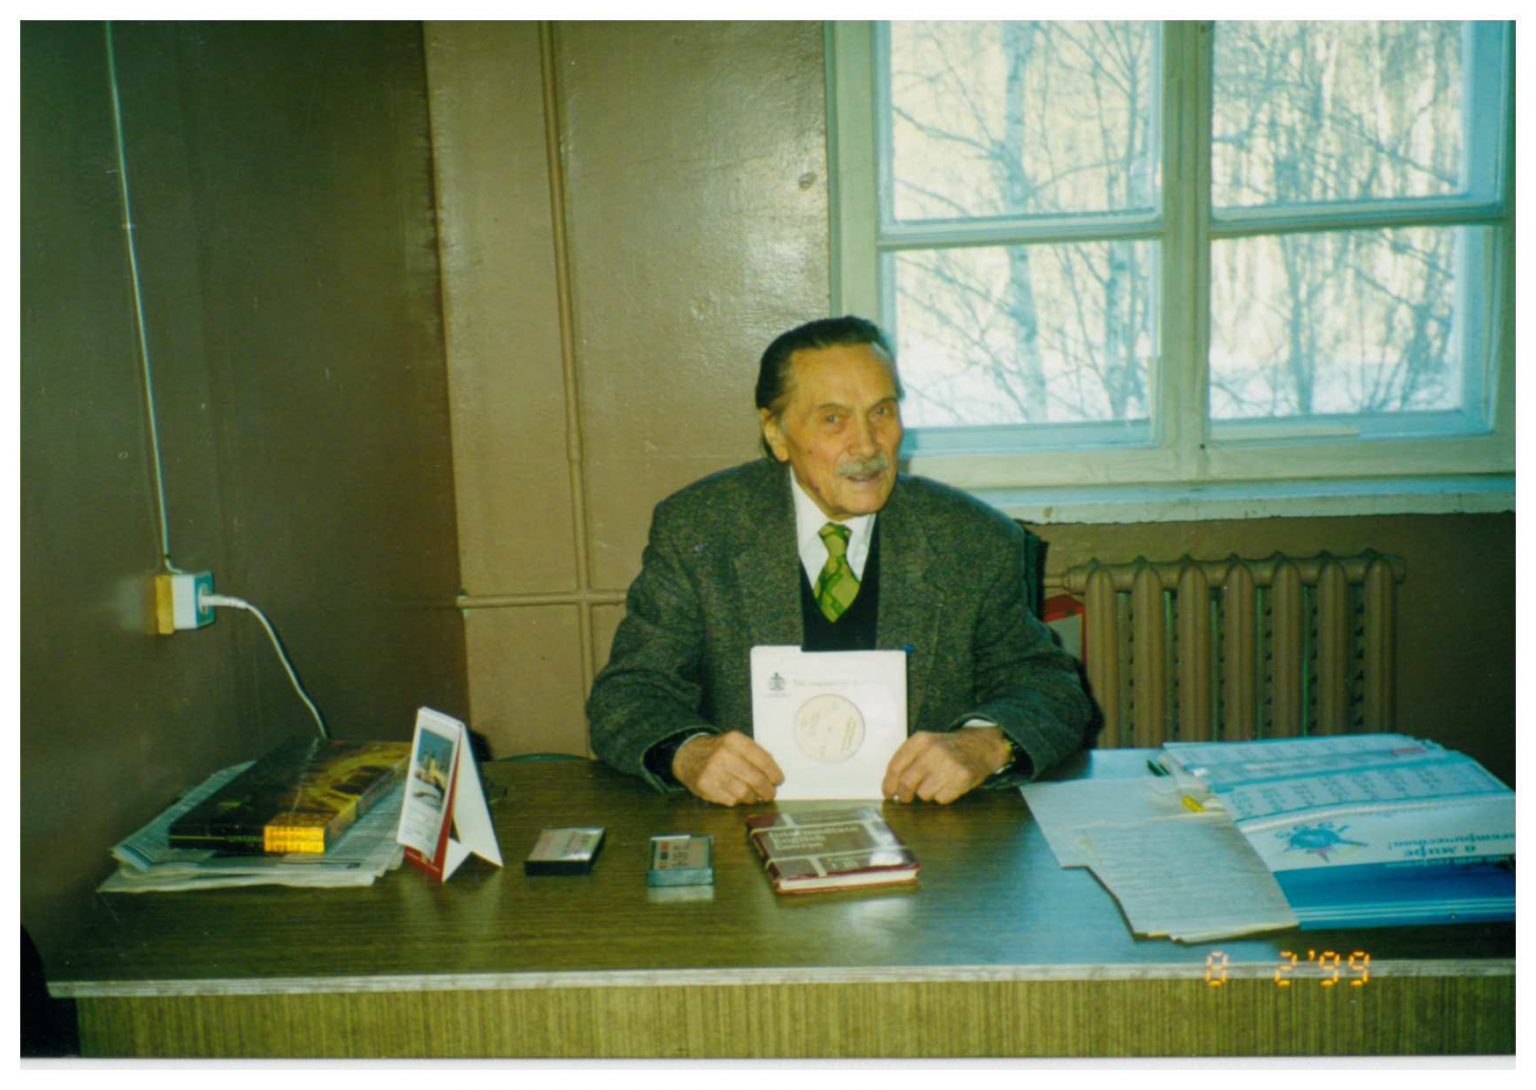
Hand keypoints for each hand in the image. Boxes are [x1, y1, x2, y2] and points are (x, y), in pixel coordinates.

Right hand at [673, 731, 784, 806]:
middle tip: (770, 794)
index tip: (778, 780)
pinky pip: (730, 801)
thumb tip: (774, 775)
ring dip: (752, 798)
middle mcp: (723, 754)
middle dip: (767, 790)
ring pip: (744, 793)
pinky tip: (735, 794)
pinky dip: (737, 800)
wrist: (687, 754)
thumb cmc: (718, 750)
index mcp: (734, 740)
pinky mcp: (705, 787)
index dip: (774, 773)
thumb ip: (755, 754)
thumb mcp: (736, 743)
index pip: (763, 760)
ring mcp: (712, 772)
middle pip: (755, 779)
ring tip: (753, 795)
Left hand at [882, 728, 1009, 804]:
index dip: (889, 784)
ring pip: (924, 794)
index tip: (888, 793)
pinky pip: (941, 799)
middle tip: (906, 797)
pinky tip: (948, 785)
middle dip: (904, 795)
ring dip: (926, 794)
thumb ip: (906, 760)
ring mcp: (948, 764)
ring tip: (935, 783)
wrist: (979, 746)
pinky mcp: (961, 778)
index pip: (895, 767)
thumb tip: (890, 787)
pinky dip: (942, 797)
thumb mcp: (925, 744)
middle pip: (907, 783)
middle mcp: (933, 751)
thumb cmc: (946, 749)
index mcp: (920, 740)